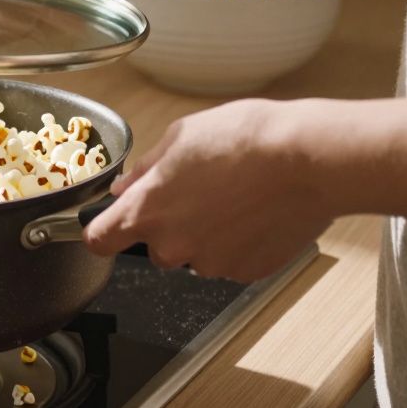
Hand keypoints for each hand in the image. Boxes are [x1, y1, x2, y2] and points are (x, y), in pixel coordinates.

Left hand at [83, 99, 333, 281]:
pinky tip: (255, 212)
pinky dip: (238, 243)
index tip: (112, 223)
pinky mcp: (247, 271)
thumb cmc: (245, 139)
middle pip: (154, 248)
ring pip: (196, 254)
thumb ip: (146, 169)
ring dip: (206, 234)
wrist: (307, 159)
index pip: (99, 240)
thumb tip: (127, 186)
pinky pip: (231, 260)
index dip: (103, 230)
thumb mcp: (181, 136)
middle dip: (169, 226)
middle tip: (198, 193)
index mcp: (147, 210)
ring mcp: (212, 263)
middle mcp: (173, 246)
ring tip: (234, 197)